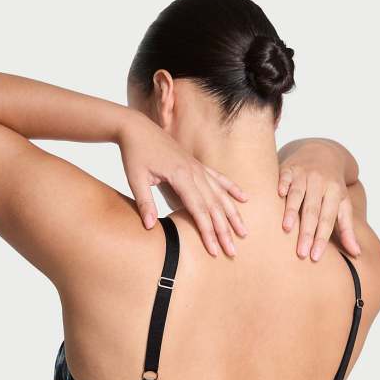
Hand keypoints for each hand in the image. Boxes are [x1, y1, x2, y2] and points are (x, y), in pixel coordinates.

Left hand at [118, 110, 247, 256]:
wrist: (137, 128)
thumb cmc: (134, 153)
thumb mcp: (135, 178)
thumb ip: (144, 202)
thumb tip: (149, 226)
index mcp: (181, 176)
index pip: (199, 210)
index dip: (207, 232)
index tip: (214, 250)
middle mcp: (194, 172)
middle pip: (214, 206)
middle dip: (224, 231)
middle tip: (232, 251)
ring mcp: (198, 168)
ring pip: (221, 195)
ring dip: (233, 215)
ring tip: (243, 232)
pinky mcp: (197, 164)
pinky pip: (219, 178)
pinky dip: (232, 189)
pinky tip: (244, 199)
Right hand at [278, 144, 360, 260]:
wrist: (321, 152)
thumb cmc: (331, 185)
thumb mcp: (342, 204)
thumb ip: (347, 229)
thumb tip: (356, 253)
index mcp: (334, 193)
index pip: (327, 219)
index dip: (321, 238)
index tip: (315, 257)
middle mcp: (320, 183)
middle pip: (313, 211)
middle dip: (307, 232)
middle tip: (301, 252)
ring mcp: (303, 174)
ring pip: (297, 195)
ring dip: (292, 211)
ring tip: (286, 229)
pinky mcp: (288, 168)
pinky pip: (284, 177)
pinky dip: (281, 185)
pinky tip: (277, 196)